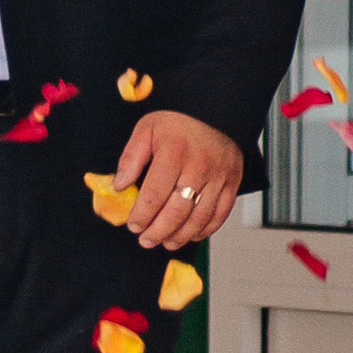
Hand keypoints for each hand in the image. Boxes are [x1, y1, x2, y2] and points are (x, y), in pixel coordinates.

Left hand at [115, 107, 241, 250]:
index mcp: (174, 152)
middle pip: (177, 211)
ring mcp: (218, 176)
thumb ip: (131, 158)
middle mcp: (199, 166)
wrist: (215, 109)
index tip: (133, 225)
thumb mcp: (147, 129)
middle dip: (158, 231)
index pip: (155, 194)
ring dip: (180, 236)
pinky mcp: (232, 182)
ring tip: (165, 242)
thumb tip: (119, 186)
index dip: (142, 215)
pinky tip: (190, 235)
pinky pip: (220, 214)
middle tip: (146, 240)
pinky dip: (205, 230)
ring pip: (199, 217)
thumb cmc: (178, 120)